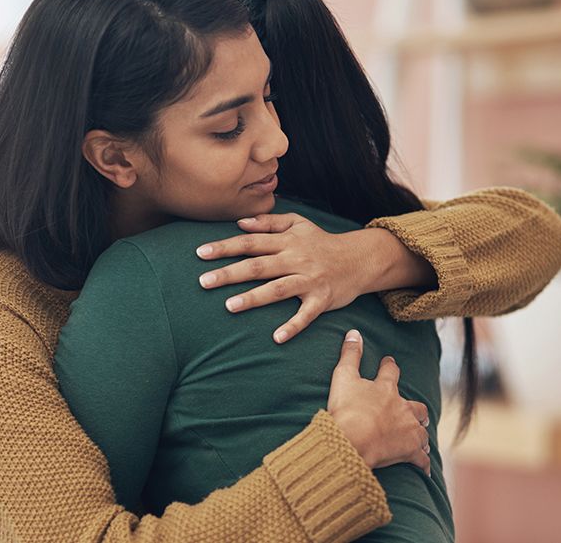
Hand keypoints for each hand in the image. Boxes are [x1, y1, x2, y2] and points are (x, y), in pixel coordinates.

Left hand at [196, 212, 427, 342]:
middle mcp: (296, 259)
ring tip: (229, 306)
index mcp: (287, 241)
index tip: (200, 253)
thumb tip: (240, 223)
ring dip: (253, 298)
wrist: (360, 258)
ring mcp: (309, 280)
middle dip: (230, 273)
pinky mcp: (322, 299)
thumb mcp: (298, 224)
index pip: (250, 242)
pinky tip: (277, 337)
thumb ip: (269, 222)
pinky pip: (306, 314)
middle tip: (203, 282)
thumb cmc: (322, 242)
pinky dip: (293, 326)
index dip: (225, 247)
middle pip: (258, 266)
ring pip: (278, 289)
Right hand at [327, 330, 430, 474]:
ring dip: (421, 434)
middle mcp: (402, 408)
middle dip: (416, 409)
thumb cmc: (347, 409)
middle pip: (416, 406)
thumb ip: (349, 355)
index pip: (390, 372)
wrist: (353, 441)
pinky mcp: (409, 452)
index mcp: (386, 389)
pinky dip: (423, 463)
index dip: (389, 366)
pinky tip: (424, 468)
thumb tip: (354, 332)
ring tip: (420, 438)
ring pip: (421, 431)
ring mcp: (408, 431)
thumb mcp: (343, 377)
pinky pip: (421, 459)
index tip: (389, 362)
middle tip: (416, 411)